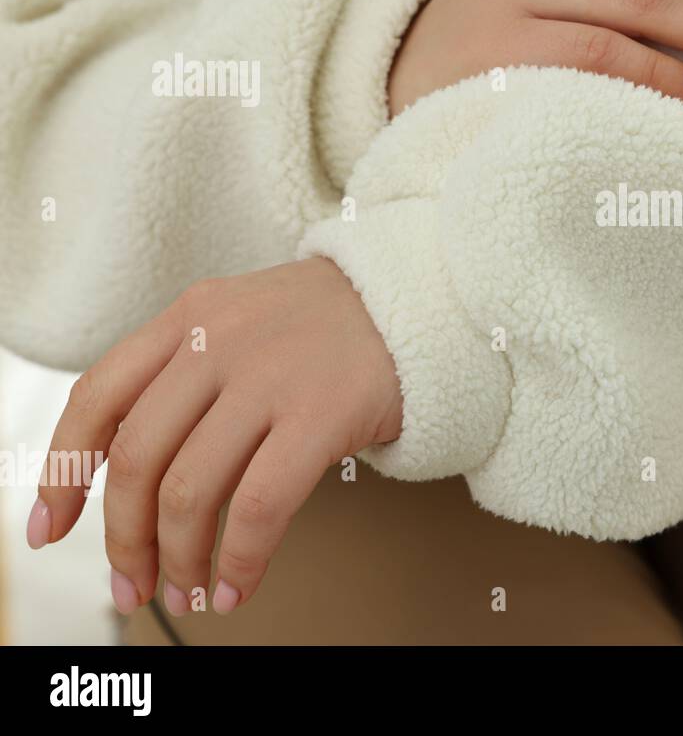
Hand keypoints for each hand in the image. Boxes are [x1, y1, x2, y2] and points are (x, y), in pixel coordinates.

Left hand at [27, 258, 402, 616]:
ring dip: (180, 560)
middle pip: (138, 460)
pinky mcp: (322, 413)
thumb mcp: (240, 321)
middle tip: (133, 584)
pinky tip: (237, 585)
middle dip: (125, 540)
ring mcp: (270, 376)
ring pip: (192, 490)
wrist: (420, 300)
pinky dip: (240, 561)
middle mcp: (216, 341)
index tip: (52, 528)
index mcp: (187, 316)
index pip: (98, 398)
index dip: (64, 473)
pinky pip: (261, 506)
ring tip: (190, 591)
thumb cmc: (329, 327)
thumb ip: (184, 373)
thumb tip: (133, 471)